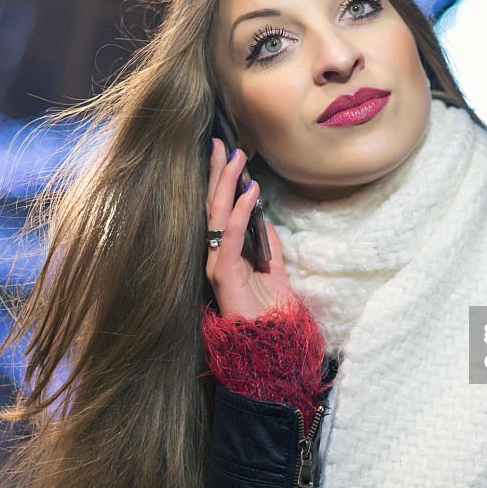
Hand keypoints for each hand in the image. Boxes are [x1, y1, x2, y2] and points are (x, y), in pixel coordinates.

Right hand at [205, 138, 294, 318]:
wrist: (271, 344)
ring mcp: (216, 263)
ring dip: (227, 183)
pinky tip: (250, 191)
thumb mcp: (274, 269)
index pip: (219, 210)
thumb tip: (263, 217)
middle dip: (217, 173)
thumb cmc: (270, 311)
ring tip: (236, 157)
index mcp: (225, 252)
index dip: (221, 182)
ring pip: (216, 214)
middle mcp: (215, 254)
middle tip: (221, 143)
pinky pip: (231, 235)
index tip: (227, 154)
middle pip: (212, 206)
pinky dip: (240, 211)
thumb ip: (267, 244)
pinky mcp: (223, 272)